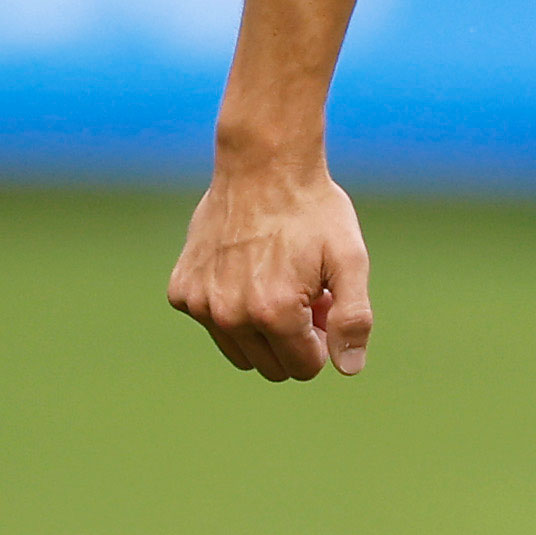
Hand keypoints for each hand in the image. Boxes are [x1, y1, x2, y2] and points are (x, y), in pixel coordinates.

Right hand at [169, 152, 374, 381]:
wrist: (263, 167)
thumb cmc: (313, 213)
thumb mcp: (350, 261)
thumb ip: (354, 319)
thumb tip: (348, 368)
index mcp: (273, 314)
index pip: (304, 368)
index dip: (323, 341)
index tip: (325, 305)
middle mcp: (229, 316)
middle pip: (271, 366)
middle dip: (295, 340)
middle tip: (307, 295)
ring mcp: (199, 305)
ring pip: (240, 352)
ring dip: (263, 331)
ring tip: (280, 284)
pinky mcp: (181, 291)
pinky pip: (212, 324)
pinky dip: (232, 309)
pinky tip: (247, 270)